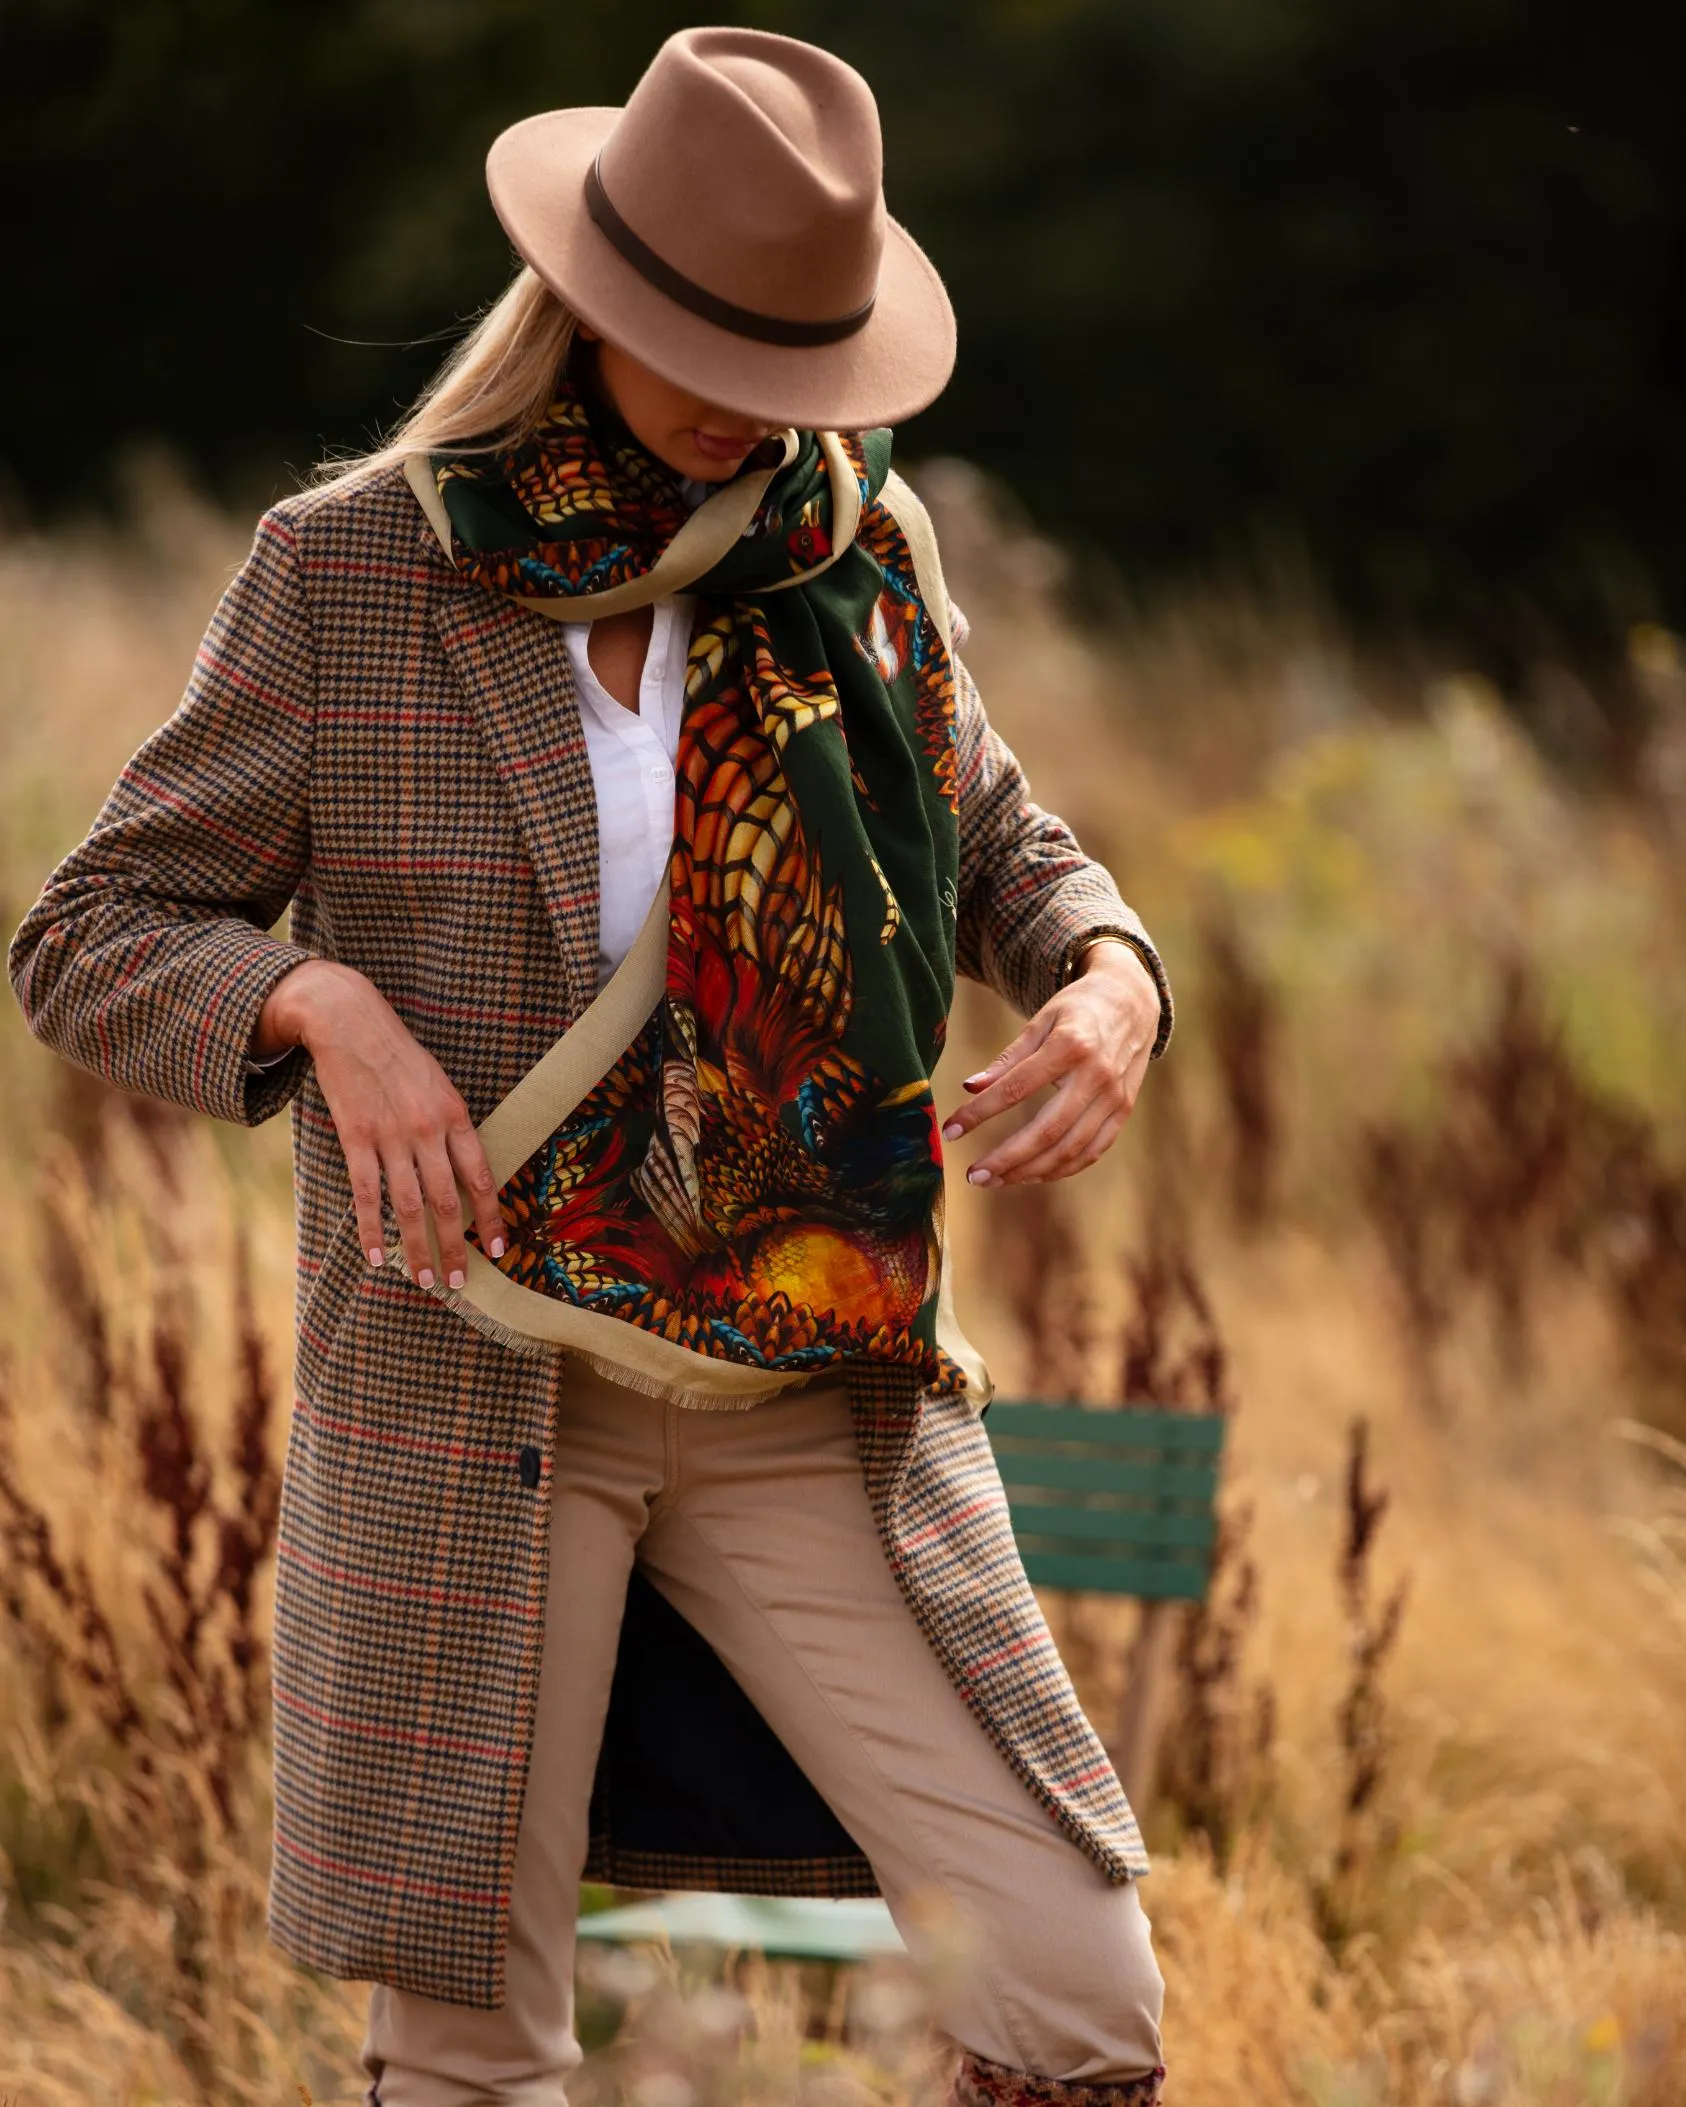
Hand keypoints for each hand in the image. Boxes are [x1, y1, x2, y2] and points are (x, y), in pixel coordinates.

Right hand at [257, 960, 508, 1283]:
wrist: (350, 1022)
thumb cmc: (400, 1057)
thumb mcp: (440, 1085)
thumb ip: (453, 1128)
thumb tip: (466, 1176)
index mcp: (456, 1115)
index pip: (481, 1179)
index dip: (489, 1219)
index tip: (496, 1251)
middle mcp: (428, 1129)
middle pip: (446, 1202)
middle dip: (454, 1248)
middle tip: (458, 1283)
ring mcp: (391, 1135)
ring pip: (409, 1206)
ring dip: (418, 1249)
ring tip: (425, 1279)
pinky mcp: (356, 1137)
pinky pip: (367, 1194)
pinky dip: (373, 1229)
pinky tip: (378, 1257)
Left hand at [939, 941, 1159, 1184]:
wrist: (1134, 1002)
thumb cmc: (1079, 1009)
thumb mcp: (1042, 1020)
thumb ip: (1008, 1058)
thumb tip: (970, 1087)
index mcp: (1070, 1046)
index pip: (1015, 1088)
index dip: (980, 1113)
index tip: (951, 1131)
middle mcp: (1095, 1075)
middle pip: (1046, 1130)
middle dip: (1006, 1159)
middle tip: (973, 1175)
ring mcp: (1114, 1097)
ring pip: (1069, 1149)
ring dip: (1029, 1171)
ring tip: (995, 1179)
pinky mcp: (1124, 1111)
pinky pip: (1092, 1152)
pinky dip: (1061, 1169)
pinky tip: (1032, 1175)